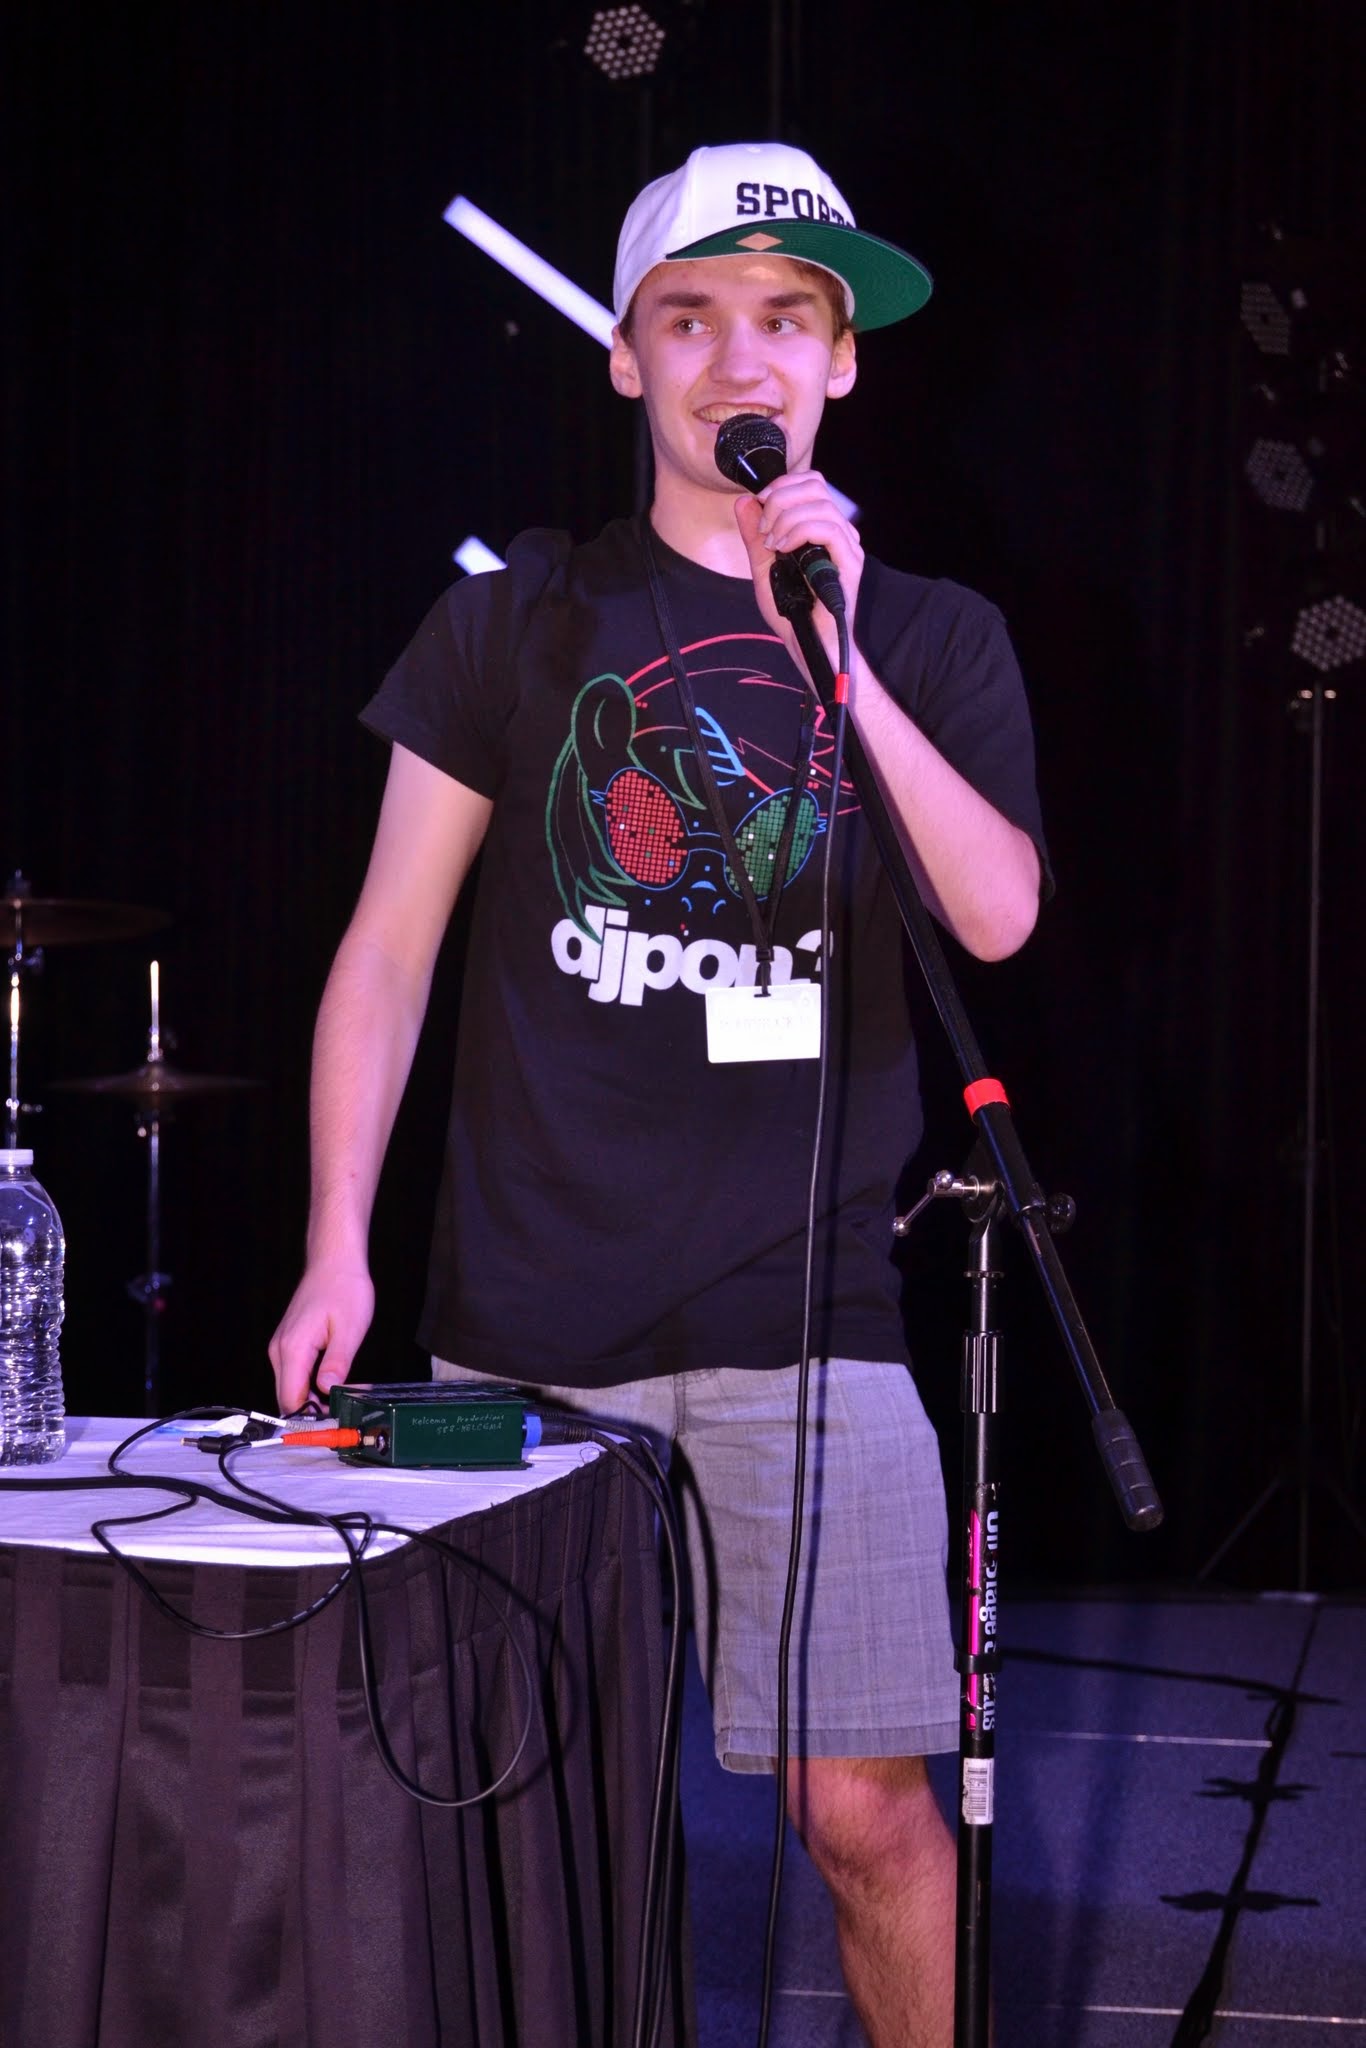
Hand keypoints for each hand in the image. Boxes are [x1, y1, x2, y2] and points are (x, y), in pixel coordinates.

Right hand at [267, 1257, 374, 1412]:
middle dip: (314, 1410)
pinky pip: (294, 1373)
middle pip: (288, 1397)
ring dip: (314, 1397)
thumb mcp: (350, 1329)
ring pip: (291, 1386)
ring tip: (346, 1392)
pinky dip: (311, 1383)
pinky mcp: (289, 1343)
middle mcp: (280, 1350)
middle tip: (346, 1409)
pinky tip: (333, 1379)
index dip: (310, 1417)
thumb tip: (327, 1391)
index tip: (334, 1421)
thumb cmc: (344, 1288)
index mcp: (293, 1348)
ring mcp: (282, 1346)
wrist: (334, 1261)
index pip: (291, 1399)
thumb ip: (337, 1363)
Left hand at [733, 470, 863, 681]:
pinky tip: (784, 549)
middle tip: (763, 527)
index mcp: (823, 529)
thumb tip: (744, 501)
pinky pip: (829, 529)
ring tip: (772, 544)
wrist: (809, 645)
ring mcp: (848, 547)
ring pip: (820, 505)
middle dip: (780, 498)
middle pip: (816, 486)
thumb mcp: (763, 567)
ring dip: (786, 518)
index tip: (759, 505)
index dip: (782, 485)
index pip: (811, 483)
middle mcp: (839, 533)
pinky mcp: (850, 563)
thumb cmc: (793, 613)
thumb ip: (754, 536)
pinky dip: (800, 532)